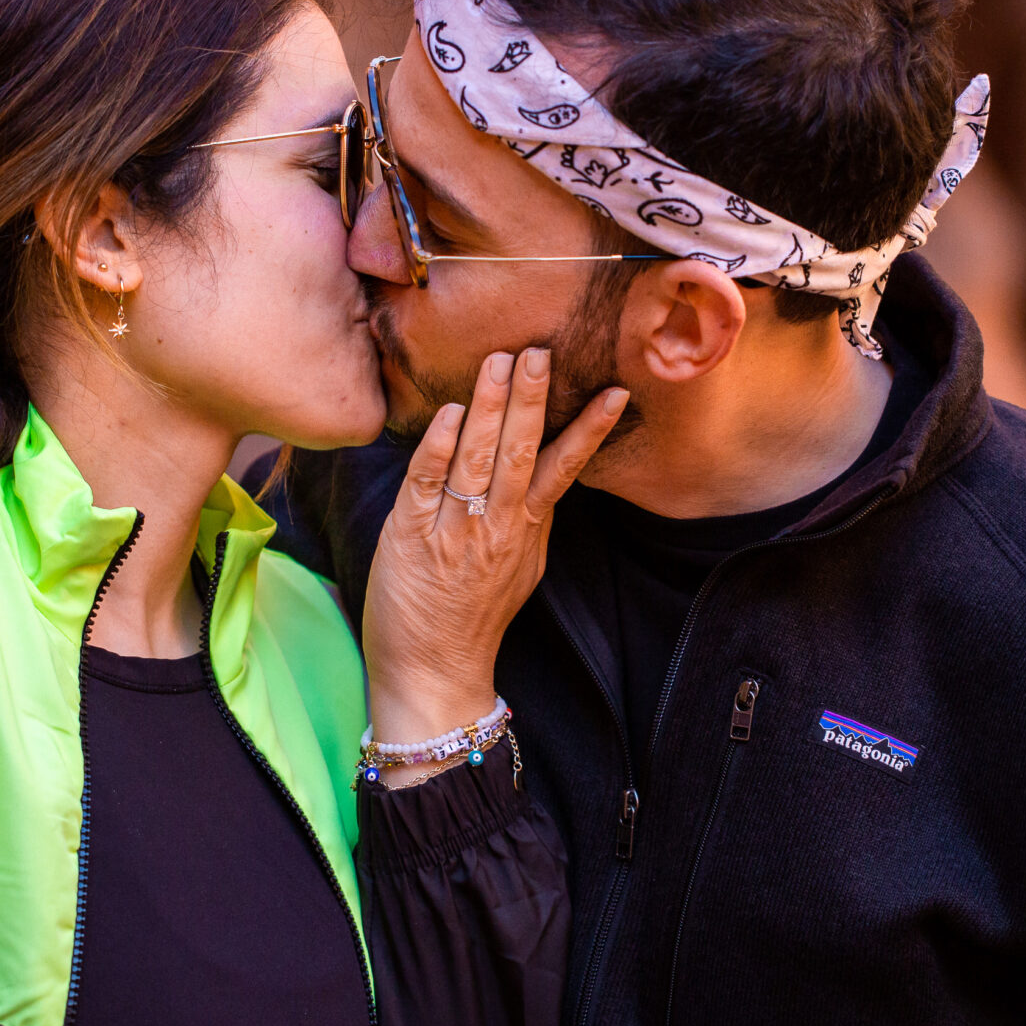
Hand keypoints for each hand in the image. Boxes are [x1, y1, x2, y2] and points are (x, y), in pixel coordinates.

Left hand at [361, 349, 626, 783]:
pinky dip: (438, 447)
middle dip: (532, 400)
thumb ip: (530, 521)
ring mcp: (455, 531)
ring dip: (489, 407)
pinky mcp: (410, 537)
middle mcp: (496, 527)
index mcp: (524, 530)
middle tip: (541, 353)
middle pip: (522, 452)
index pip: (563, 468)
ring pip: (478, 459)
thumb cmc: (470, 619)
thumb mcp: (518, 569)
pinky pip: (427, 483)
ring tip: (499, 362)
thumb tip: (546, 481)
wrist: (432, 672)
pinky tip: (448, 413)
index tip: (615, 393)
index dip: (589, 429)